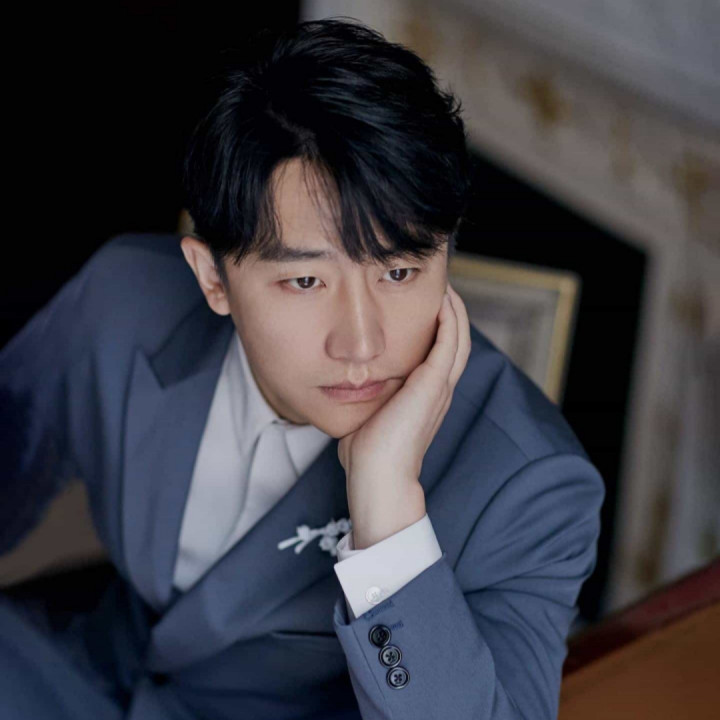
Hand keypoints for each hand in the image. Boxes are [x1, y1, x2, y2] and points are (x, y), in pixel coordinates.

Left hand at [338, 283, 471, 548]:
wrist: (377, 478)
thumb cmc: (367, 453)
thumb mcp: (369, 414)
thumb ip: (367, 396)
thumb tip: (345, 385)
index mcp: (427, 395)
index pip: (442, 351)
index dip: (440, 325)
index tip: (425, 301)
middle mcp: (439, 389)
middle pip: (457, 339)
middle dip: (451, 309)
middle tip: (439, 283)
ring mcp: (439, 387)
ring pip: (459, 337)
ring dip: (454, 309)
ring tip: (445, 284)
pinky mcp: (432, 386)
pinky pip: (449, 343)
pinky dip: (449, 320)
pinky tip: (442, 300)